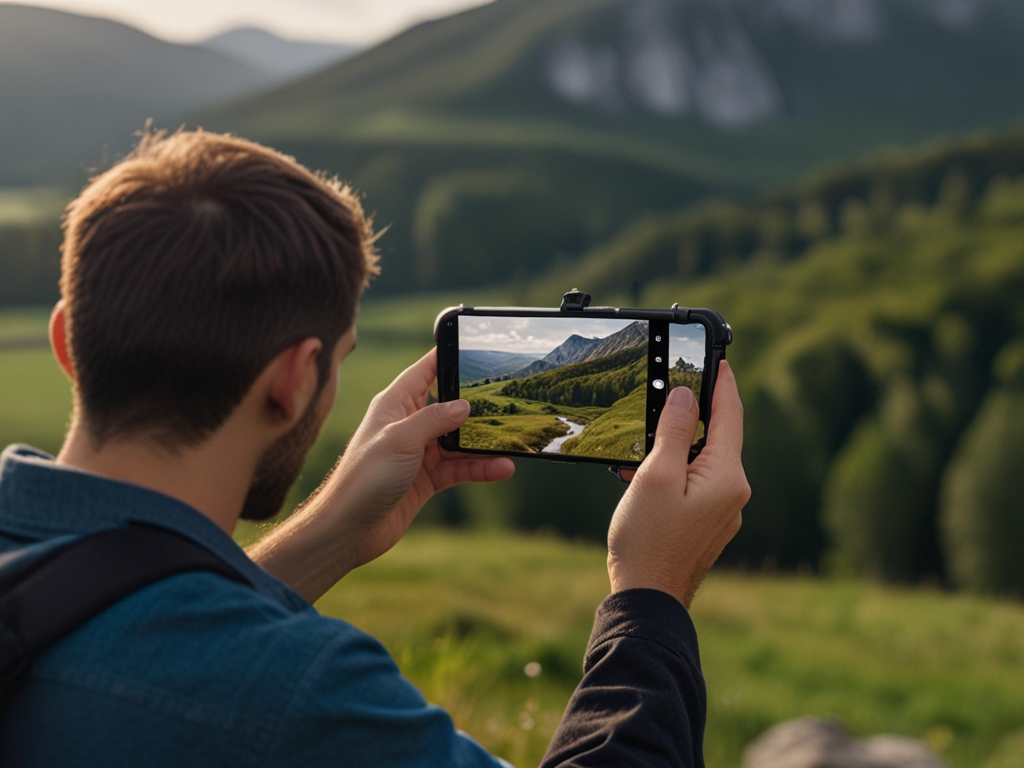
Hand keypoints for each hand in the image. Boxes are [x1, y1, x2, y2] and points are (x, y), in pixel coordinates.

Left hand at [248, 349, 513, 602]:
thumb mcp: (401, 439)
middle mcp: (409, 424)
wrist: (349, 529)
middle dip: (477, 404)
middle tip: (509, 398)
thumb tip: (465, 405)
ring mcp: (420, 452)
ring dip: (485, 443)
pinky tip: (502, 468)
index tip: (475, 347)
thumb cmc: (364, 477)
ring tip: (512, 442)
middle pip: (450, 405)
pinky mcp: (427, 478)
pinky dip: (480, 468)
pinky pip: (460, 468)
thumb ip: (435, 419)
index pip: (426, 370)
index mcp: (395, 404)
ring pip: (460, 440)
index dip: (449, 357)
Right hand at [607, 361, 749, 608]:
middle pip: (717, 437)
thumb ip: (673, 430)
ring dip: (674, 447)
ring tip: (642, 444)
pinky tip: (643, 475)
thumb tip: (686, 396)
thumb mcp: (655, 475)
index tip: (720, 359)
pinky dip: (672, 471)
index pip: (730, 415)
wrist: (648, 600)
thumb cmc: (647, 540)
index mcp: (727, 476)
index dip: (723, 383)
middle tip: (670, 391)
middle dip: (691, 415)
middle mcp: (733, 492)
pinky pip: (694, 484)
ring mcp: (722, 511)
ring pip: (702, 461)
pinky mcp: (707, 524)